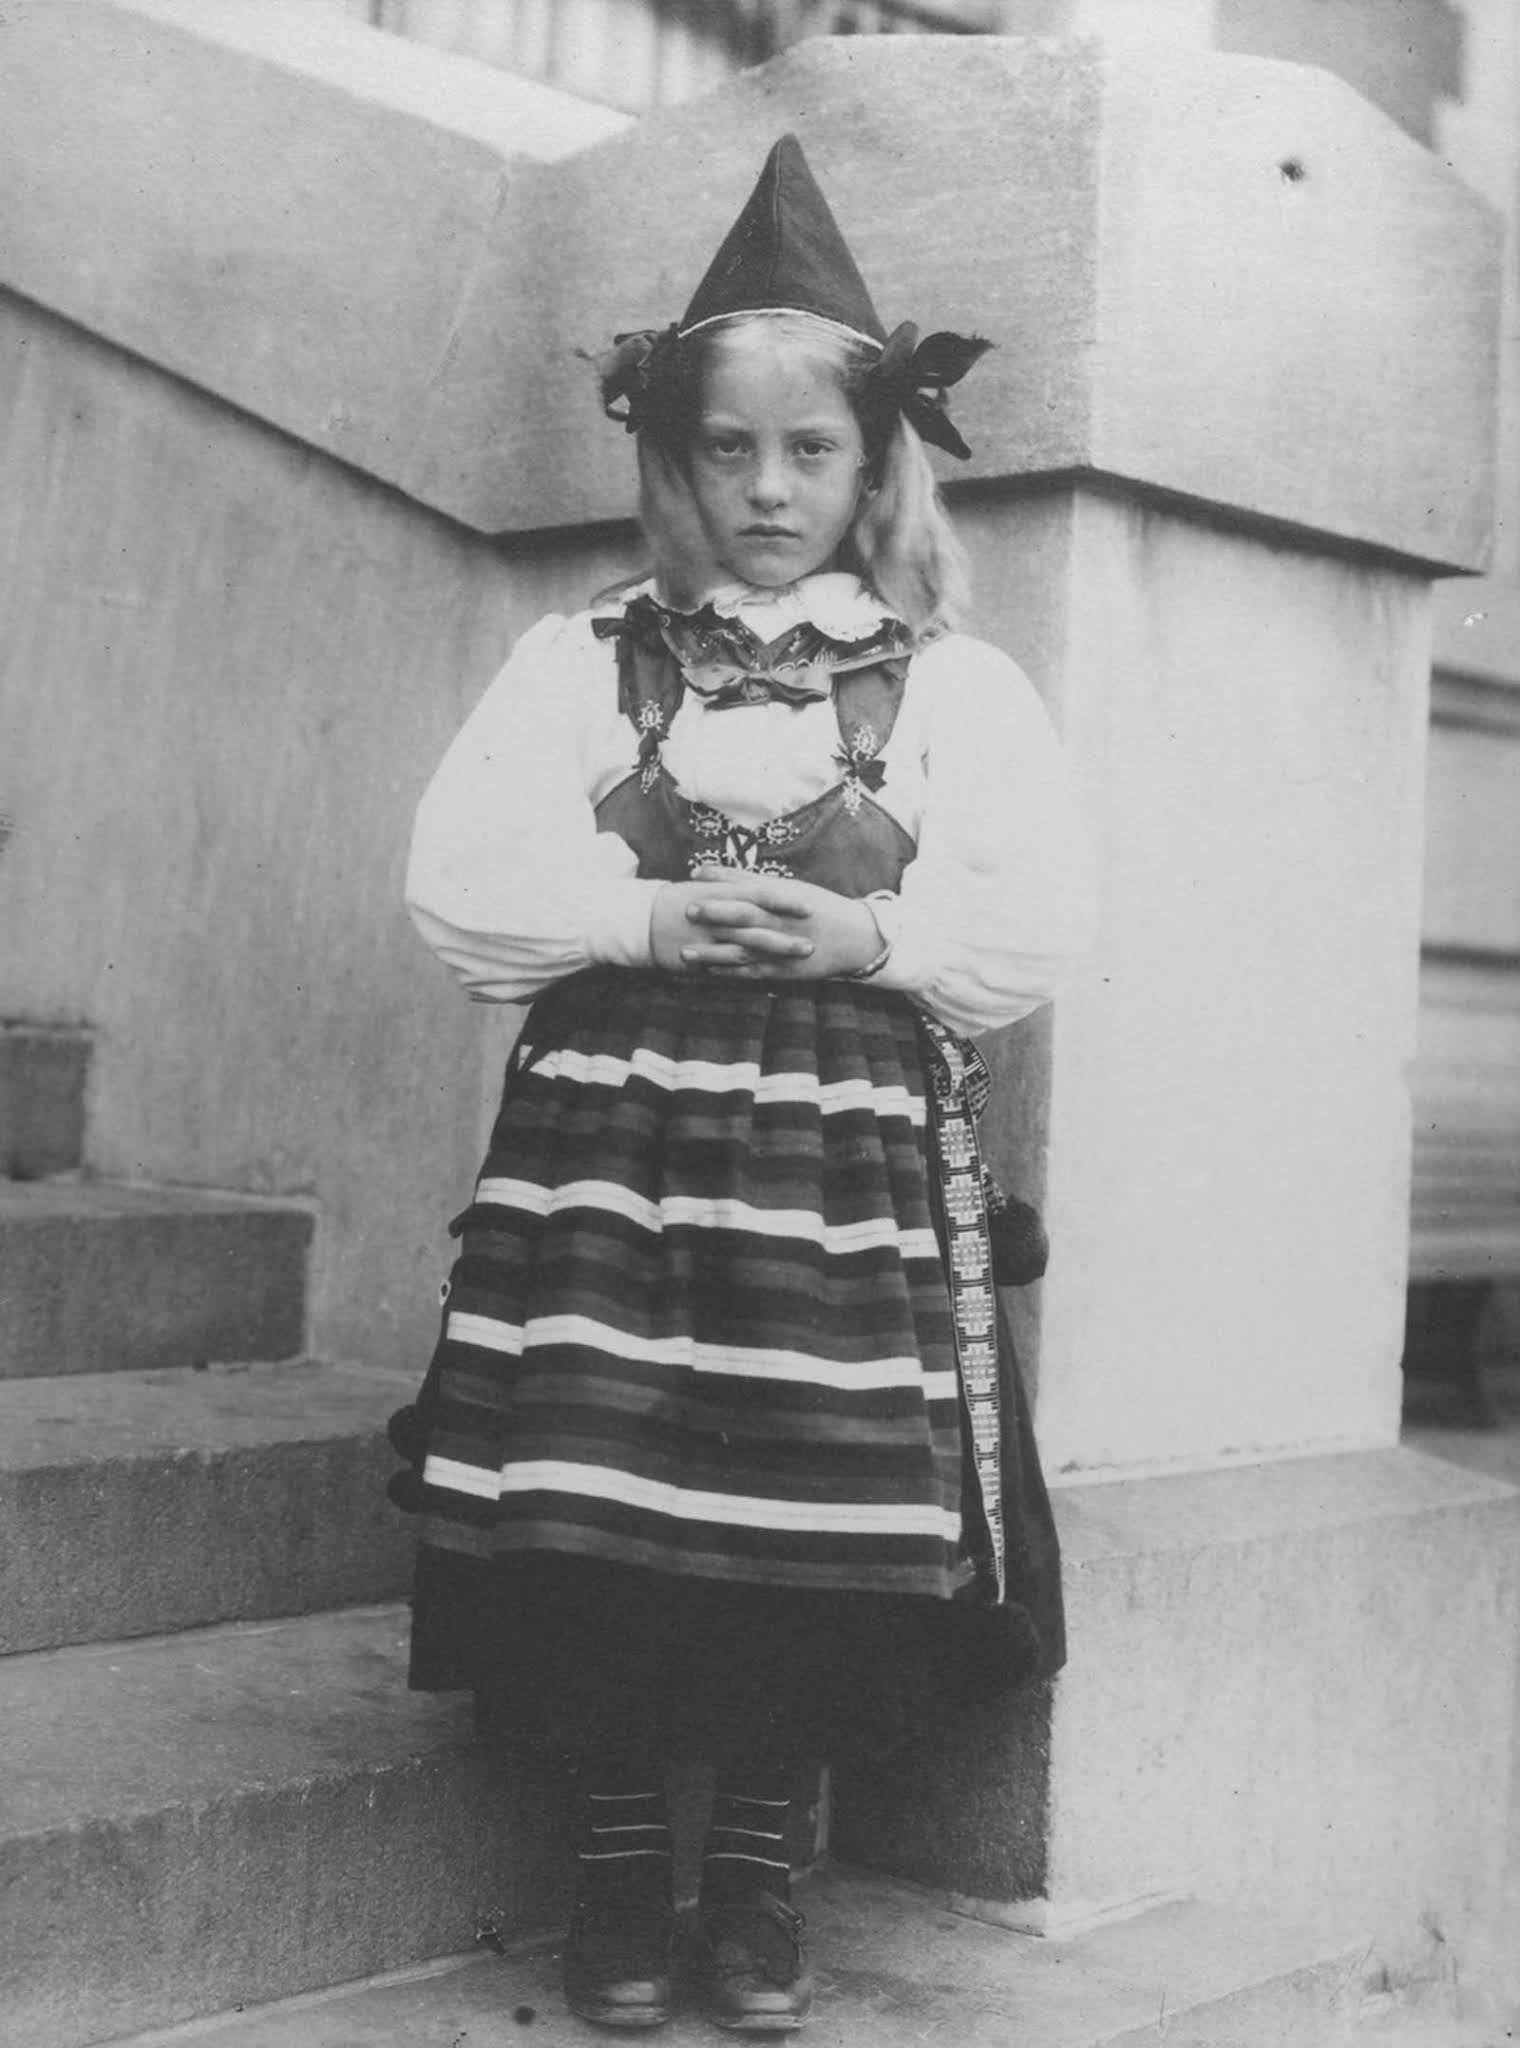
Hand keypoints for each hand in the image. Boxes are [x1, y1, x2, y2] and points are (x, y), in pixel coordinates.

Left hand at [651, 869, 882, 980]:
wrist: (855, 936)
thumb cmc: (819, 907)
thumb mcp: (791, 889)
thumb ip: (754, 881)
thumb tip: (719, 871)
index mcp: (782, 899)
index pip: (748, 885)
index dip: (720, 879)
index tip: (693, 874)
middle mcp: (780, 922)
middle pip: (744, 916)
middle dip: (715, 913)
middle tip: (687, 909)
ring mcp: (781, 948)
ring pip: (743, 950)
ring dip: (713, 953)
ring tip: (685, 953)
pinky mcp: (784, 970)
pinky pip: (753, 973)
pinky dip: (731, 974)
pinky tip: (709, 973)